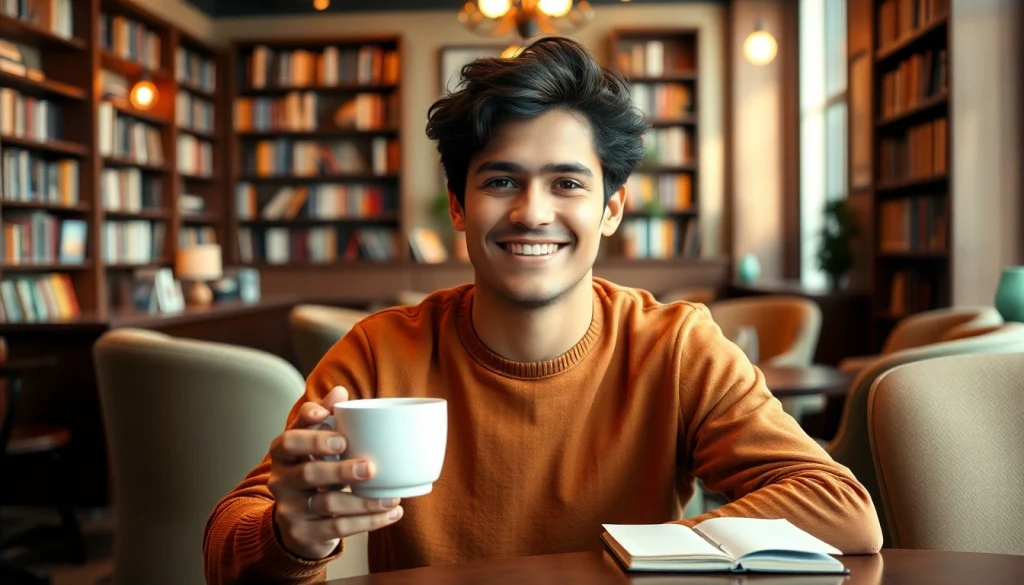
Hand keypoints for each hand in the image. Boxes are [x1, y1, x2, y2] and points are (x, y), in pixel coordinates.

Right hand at [269, 386, 403, 559]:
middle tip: (369, 466)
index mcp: (284, 454)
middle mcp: (281, 480)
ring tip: (391, 497)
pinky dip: (369, 521)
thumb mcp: (315, 445)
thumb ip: (326, 417)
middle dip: (340, 470)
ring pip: (327, 503)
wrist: (297, 524)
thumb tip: (340, 390)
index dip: (308, 428)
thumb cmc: (313, 472)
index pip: (289, 439)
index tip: (329, 418)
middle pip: (307, 473)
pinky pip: (338, 528)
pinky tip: (391, 513)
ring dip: (363, 501)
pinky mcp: (304, 533)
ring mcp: (290, 509)